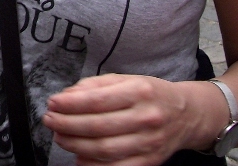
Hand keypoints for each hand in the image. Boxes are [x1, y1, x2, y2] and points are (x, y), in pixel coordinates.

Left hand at [43, 74, 200, 165]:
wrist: (187, 115)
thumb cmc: (150, 94)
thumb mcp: (126, 79)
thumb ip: (95, 85)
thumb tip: (67, 96)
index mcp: (139, 92)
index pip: (97, 100)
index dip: (70, 104)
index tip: (52, 103)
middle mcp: (146, 118)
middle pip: (98, 127)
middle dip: (67, 125)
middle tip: (50, 121)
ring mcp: (149, 143)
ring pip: (104, 149)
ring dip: (75, 145)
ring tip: (60, 136)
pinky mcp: (150, 162)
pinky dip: (93, 165)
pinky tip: (79, 157)